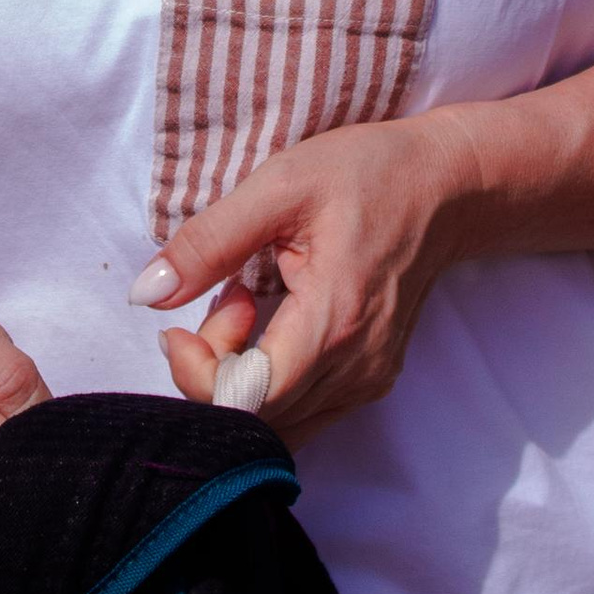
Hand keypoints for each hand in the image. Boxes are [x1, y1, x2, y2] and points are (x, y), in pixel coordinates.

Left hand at [133, 119, 467, 431]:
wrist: (445, 188)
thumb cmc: (366, 175)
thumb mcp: (279, 186)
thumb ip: (209, 242)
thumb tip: (147, 294)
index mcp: (334, 321)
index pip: (248, 400)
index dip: (196, 375)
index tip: (179, 324)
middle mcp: (357, 368)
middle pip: (256, 415)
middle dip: (213, 365)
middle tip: (224, 294)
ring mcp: (368, 381)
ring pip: (275, 418)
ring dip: (238, 371)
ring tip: (247, 300)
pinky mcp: (369, 380)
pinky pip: (299, 407)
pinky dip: (266, 375)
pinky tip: (272, 319)